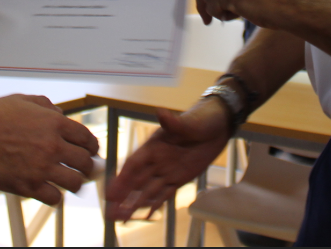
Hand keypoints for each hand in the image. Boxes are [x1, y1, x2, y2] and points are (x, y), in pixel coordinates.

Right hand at [0, 95, 98, 205]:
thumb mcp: (22, 100)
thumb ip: (45, 105)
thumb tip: (59, 112)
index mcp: (54, 123)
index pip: (86, 138)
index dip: (92, 146)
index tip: (92, 151)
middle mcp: (52, 146)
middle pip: (85, 162)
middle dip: (87, 166)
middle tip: (84, 169)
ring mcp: (42, 167)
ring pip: (75, 183)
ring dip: (75, 183)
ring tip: (70, 183)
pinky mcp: (28, 186)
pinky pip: (54, 198)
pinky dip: (55, 197)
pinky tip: (50, 192)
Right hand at [105, 98, 231, 219]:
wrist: (218, 124)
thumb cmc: (201, 118)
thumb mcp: (188, 122)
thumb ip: (173, 122)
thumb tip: (160, 112)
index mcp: (154, 146)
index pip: (133, 165)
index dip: (121, 178)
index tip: (111, 192)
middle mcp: (157, 160)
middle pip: (136, 181)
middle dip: (124, 196)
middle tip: (111, 212)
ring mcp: (168, 170)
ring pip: (148, 190)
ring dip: (136, 203)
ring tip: (124, 218)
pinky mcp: (180, 178)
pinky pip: (165, 193)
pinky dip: (156, 204)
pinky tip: (147, 214)